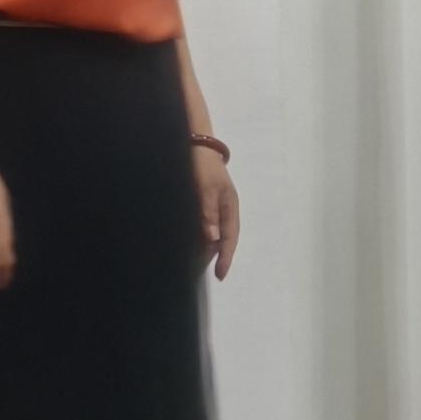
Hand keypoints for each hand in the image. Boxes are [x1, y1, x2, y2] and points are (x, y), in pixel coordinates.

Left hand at [194, 147, 241, 278]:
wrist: (196, 144)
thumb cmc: (202, 165)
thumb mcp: (205, 188)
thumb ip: (208, 213)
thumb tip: (213, 239)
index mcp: (230, 206)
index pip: (230, 237)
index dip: (226, 257)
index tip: (220, 275)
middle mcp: (225, 209)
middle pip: (223, 238)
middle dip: (215, 256)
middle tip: (202, 273)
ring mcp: (215, 206)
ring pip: (213, 233)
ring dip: (205, 248)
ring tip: (194, 263)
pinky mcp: (204, 203)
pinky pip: (204, 224)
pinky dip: (199, 236)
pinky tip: (190, 243)